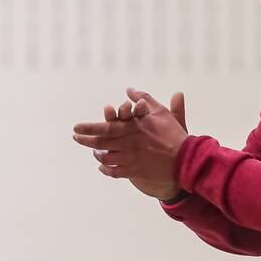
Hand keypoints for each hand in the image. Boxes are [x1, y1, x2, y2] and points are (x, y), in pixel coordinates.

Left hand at [73, 88, 188, 199]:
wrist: (185, 159)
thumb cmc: (173, 134)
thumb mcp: (161, 112)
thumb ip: (145, 98)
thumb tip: (129, 89)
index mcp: (132, 127)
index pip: (104, 126)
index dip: (88, 127)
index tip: (77, 127)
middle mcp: (127, 143)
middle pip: (99, 142)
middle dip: (85, 140)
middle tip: (76, 138)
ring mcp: (129, 158)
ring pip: (105, 157)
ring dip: (97, 154)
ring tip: (94, 152)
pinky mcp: (134, 171)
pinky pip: (113, 171)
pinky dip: (106, 169)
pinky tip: (103, 167)